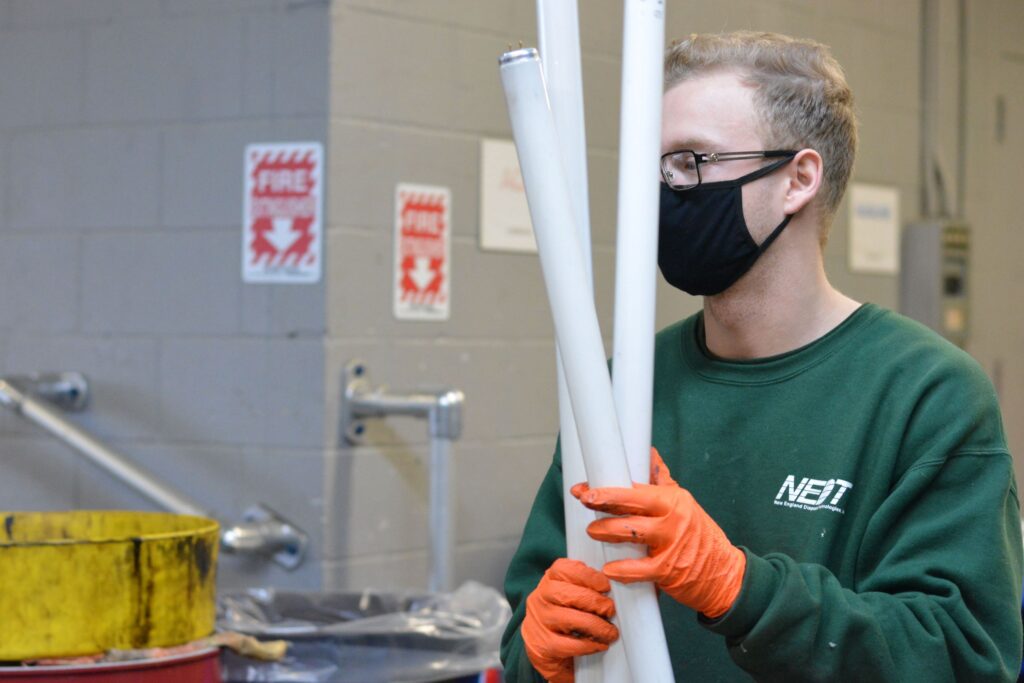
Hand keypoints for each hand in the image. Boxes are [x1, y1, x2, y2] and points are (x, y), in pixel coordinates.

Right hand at [522, 558, 618, 682]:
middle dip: (595, 602)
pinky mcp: (542, 645)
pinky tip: (600, 645)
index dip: (588, 576)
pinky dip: (588, 645)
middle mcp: (539, 598)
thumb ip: (585, 587)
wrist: (544, 652)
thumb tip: (614, 584)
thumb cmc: (564, 618)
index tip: (606, 586)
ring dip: (596, 626)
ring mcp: (539, 622)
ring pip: (569, 620)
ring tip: (610, 632)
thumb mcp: (569, 597)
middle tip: (610, 610)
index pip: (563, 569)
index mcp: (548, 581)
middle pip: (566, 594)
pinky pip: (568, 644)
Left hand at [571, 448, 744, 618]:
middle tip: (584, 500)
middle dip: (604, 501)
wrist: (725, 574)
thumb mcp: (684, 505)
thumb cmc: (700, 536)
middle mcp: (673, 518)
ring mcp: (671, 544)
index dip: (607, 488)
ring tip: (592, 531)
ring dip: (607, 531)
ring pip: (631, 532)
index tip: (585, 487)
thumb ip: (663, 481)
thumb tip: (650, 453)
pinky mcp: (669, 570)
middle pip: (632, 504)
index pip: (635, 489)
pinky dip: (622, 570)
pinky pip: (640, 569)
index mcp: (673, 500)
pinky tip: (610, 568)